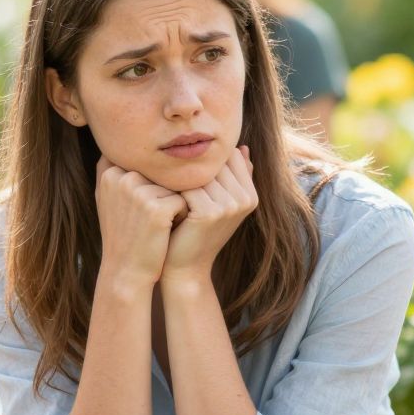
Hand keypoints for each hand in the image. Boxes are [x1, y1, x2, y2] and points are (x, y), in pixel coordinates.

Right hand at [95, 156, 189, 288]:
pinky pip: (184, 201)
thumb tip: (131, 140)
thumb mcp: (108, 198)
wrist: (125, 272)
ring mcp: (137, 191)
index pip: (146, 163)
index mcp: (108, 171)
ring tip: (155, 225)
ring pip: (175, 186)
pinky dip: (180, 216)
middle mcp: (121, 177)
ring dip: (173, 204)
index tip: (139, 208)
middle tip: (147, 220)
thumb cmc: (123, 234)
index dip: (151, 184)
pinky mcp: (155, 208)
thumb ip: (116, 168)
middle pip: (162, 173)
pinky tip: (164, 231)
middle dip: (164, 194)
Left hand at [164, 146, 258, 280]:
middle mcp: (246, 199)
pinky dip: (173, 190)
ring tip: (165, 187)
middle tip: (168, 175)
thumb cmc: (197, 232)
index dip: (204, 163)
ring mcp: (230, 206)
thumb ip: (232, 178)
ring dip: (180, 177)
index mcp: (251, 195)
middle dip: (191, 168)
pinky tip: (163, 199)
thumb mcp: (220, 204)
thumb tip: (242, 146)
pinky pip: (188, 186)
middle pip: (214, 163)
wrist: (185, 268)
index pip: (228, 157)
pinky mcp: (210, 212)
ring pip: (200, 173)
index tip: (185, 173)